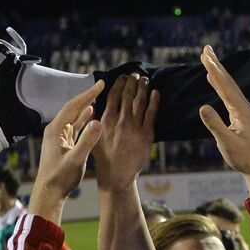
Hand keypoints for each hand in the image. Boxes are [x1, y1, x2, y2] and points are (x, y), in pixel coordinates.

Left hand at [30, 82, 104, 217]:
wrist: (49, 192)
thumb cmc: (60, 177)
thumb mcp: (76, 159)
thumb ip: (87, 140)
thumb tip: (99, 121)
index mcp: (55, 130)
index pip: (73, 107)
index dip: (88, 94)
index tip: (100, 84)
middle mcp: (55, 130)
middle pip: (73, 108)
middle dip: (87, 97)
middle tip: (101, 85)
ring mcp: (58, 137)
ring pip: (74, 116)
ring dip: (86, 106)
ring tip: (98, 95)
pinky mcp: (63, 144)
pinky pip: (75, 126)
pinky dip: (83, 119)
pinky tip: (91, 114)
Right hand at [93, 72, 159, 190]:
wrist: (117, 176)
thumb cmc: (104, 157)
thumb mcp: (94, 137)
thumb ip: (96, 120)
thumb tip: (96, 104)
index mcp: (105, 121)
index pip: (113, 96)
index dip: (118, 84)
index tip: (122, 76)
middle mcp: (120, 122)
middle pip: (127, 96)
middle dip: (131, 82)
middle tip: (135, 74)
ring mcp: (134, 128)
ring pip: (140, 102)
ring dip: (143, 88)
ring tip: (145, 79)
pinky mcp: (146, 135)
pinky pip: (152, 114)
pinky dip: (154, 102)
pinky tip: (156, 93)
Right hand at [197, 45, 249, 194]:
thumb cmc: (244, 158)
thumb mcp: (227, 143)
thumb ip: (215, 125)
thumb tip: (202, 108)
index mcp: (241, 110)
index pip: (225, 87)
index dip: (215, 71)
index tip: (206, 57)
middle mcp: (244, 107)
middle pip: (228, 81)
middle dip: (216, 64)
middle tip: (207, 48)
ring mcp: (243, 110)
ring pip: (228, 86)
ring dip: (218, 72)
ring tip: (208, 59)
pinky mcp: (241, 116)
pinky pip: (228, 95)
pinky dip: (220, 85)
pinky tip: (214, 81)